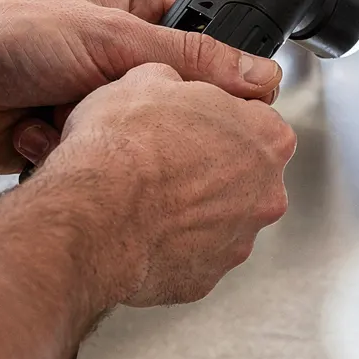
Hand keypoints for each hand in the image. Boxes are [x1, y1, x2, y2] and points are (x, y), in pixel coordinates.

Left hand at [0, 0, 282, 172]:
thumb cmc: (2, 35)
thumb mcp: (111, 36)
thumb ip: (189, 57)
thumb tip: (258, 75)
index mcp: (127, 14)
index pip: (199, 43)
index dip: (217, 76)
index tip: (232, 104)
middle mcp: (109, 59)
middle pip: (168, 101)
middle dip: (152, 115)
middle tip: (144, 119)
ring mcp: (83, 104)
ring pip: (133, 139)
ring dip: (108, 139)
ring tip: (75, 122)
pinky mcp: (62, 146)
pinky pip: (97, 165)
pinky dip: (77, 160)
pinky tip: (50, 144)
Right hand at [43, 63, 295, 305]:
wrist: (94, 212)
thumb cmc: (122, 147)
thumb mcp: (146, 79)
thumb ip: (178, 81)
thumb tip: (170, 84)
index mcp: (264, 138)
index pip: (255, 121)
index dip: (216, 119)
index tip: (190, 123)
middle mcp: (264, 194)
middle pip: (244, 176)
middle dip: (211, 169)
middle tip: (165, 160)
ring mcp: (238, 241)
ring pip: (220, 221)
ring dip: (191, 210)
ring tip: (147, 198)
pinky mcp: (206, 279)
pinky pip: (192, 258)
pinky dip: (171, 247)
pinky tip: (141, 231)